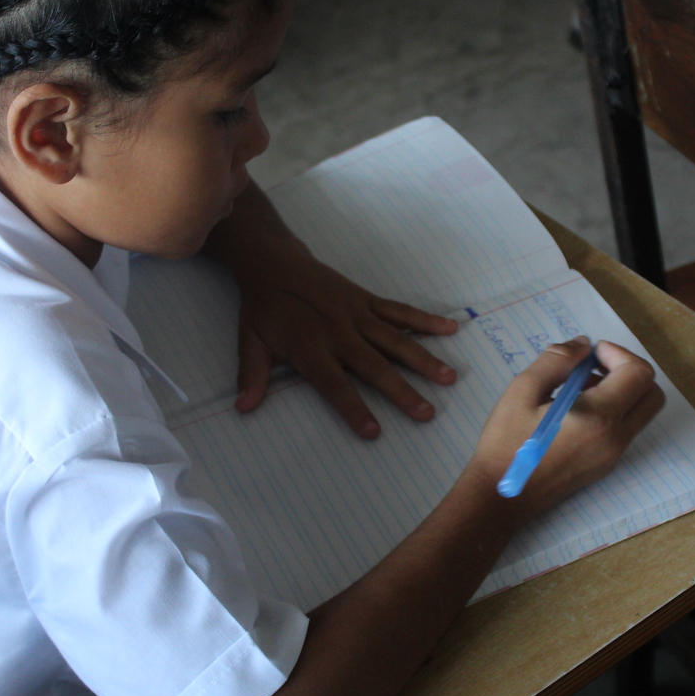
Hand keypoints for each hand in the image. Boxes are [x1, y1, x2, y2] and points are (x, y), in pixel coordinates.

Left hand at [234, 250, 459, 437]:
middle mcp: (338, 333)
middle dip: (401, 391)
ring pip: (395, 340)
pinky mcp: (366, 300)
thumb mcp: (250, 342)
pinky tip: (450, 328)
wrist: (274, 263)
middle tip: (427, 413)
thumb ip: (252, 375)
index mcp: (310, 348)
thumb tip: (244, 408)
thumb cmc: (264, 309)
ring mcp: (357, 315)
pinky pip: (399, 311)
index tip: (374, 431)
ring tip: (449, 377)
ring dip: (423, 359)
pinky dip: (424, 320)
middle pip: (374, 366)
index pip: (334, 385)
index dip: (354, 408)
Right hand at [470, 337, 664, 514]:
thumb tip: (583, 345)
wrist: (502, 496)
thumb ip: (556, 361)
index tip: (588, 354)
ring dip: (622, 390)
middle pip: (651, 392)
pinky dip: (613, 410)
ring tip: (579, 388)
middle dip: (628, 370)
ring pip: (642, 412)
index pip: (638, 373)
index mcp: (598, 417)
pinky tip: (576, 410)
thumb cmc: (506, 443)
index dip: (617, 353)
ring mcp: (614, 454)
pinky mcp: (606, 465)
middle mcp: (616, 437)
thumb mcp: (522, 390)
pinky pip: (626, 428)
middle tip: (592, 367)